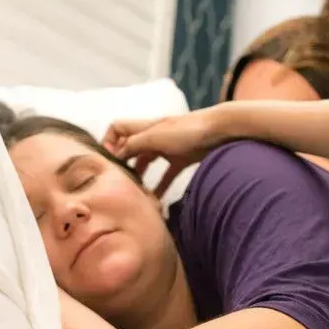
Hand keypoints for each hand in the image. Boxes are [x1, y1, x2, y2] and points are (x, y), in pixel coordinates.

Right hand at [102, 107, 225, 198]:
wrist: (220, 131)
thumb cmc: (187, 130)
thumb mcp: (155, 137)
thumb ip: (133, 146)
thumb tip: (115, 156)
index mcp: (144, 127)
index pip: (117, 129)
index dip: (108, 142)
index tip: (109, 161)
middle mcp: (153, 136)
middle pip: (130, 148)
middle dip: (123, 164)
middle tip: (119, 182)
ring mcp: (167, 148)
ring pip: (147, 163)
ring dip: (140, 177)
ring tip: (135, 192)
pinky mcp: (182, 159)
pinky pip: (166, 175)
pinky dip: (160, 186)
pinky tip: (157, 201)